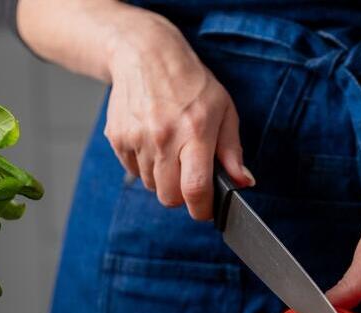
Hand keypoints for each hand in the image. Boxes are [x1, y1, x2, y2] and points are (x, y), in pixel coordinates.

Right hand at [103, 19, 253, 218]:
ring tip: (170, 149)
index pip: (195, 188)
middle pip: (169, 197)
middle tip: (189, 175)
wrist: (146, 55)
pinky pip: (133, 170)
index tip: (205, 210)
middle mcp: (163, 137)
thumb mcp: (224, 111)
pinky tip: (152, 141)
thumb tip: (243, 183)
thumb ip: (232, 151)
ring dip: (162, 178)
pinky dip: (144, 165)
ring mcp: (137, 138)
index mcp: (195, 132)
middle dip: (182, 195)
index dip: (201, 209)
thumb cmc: (190, 83)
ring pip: (150, 185)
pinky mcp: (117, 138)